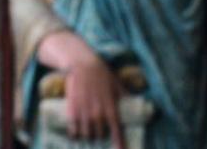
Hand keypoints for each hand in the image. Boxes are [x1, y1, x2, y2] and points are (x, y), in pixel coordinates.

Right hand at [37, 31, 123, 148]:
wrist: (82, 65)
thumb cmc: (101, 73)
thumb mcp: (116, 84)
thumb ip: (125, 95)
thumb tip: (134, 101)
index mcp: (110, 108)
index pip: (117, 130)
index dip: (119, 142)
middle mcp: (98, 114)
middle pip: (100, 135)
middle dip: (101, 136)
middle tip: (100, 132)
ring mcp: (84, 114)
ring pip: (87, 135)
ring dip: (88, 136)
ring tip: (88, 133)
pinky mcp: (72, 111)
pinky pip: (73, 130)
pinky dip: (75, 135)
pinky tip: (75, 134)